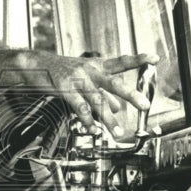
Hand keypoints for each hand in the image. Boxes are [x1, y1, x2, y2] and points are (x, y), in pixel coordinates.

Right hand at [30, 51, 159, 137]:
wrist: (35, 63)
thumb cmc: (62, 71)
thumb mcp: (85, 77)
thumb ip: (102, 92)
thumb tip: (119, 107)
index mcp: (97, 65)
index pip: (121, 61)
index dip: (138, 59)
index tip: (155, 58)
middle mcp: (90, 71)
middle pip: (114, 83)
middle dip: (130, 95)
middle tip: (145, 105)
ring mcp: (77, 80)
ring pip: (97, 101)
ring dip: (108, 118)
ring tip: (118, 132)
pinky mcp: (64, 89)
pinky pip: (79, 107)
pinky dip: (87, 120)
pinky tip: (94, 129)